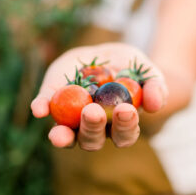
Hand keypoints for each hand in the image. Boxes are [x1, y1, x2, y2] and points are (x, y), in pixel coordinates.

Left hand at [30, 43, 167, 149]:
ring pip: (67, 134)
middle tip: (94, 111)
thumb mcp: (147, 71)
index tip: (126, 111)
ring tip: (67, 122)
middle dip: (92, 127)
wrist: (105, 54)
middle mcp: (92, 128)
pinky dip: (40, 107)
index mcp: (118, 126)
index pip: (123, 135)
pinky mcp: (50, 100)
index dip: (124, 127)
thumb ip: (156, 86)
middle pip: (91, 140)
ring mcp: (69, 119)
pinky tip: (39, 109)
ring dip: (66, 132)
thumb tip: (154, 104)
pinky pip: (43, 106)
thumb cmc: (131, 69)